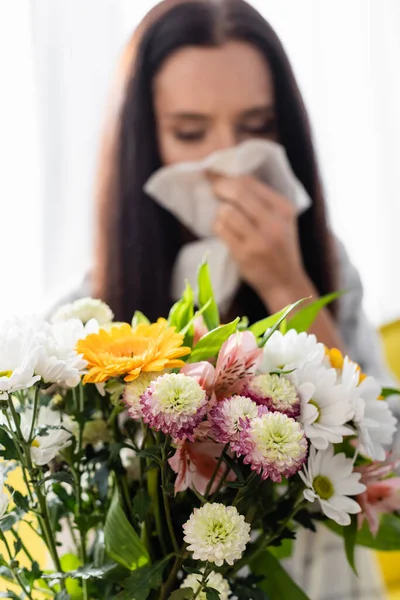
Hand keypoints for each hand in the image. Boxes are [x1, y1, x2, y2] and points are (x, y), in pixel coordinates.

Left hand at [209, 173, 309, 306]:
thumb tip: (229, 178)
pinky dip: (218, 227)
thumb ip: (262, 200)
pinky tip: (224, 231)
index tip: (214, 174)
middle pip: (237, 192)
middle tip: (212, 189)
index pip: (250, 182)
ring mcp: (259, 239)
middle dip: (219, 188)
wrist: (285, 282)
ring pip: (227, 211)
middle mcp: (274, 222)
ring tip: (224, 218)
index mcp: (284, 208)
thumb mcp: (282, 220)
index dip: (227, 176)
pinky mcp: (245, 254)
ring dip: (220, 212)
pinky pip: (222, 230)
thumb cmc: (280, 248)